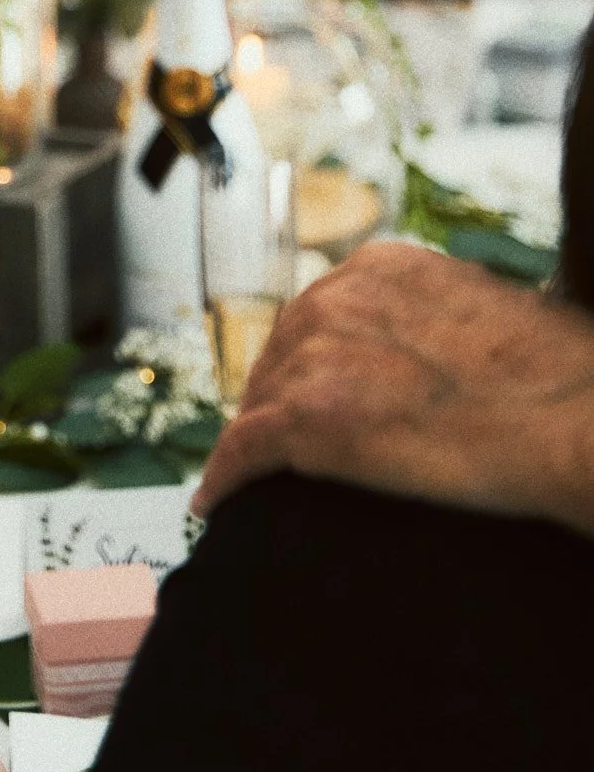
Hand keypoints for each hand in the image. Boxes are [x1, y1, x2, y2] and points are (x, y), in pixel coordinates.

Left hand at [192, 241, 593, 537]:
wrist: (574, 422)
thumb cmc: (559, 379)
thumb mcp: (492, 314)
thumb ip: (446, 319)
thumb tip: (448, 348)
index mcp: (382, 269)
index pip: (320, 313)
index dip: (311, 359)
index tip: (309, 389)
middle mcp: (337, 299)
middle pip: (280, 353)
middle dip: (278, 396)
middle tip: (278, 443)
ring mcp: (318, 357)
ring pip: (258, 400)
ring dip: (254, 438)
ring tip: (249, 478)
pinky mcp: (306, 421)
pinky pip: (243, 450)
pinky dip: (225, 478)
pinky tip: (213, 503)